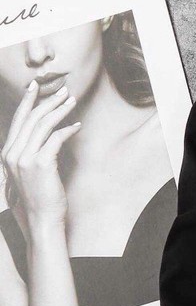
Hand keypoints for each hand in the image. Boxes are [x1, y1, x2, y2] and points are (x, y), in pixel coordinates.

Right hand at [1, 79, 80, 230]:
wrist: (40, 219)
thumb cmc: (37, 197)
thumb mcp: (26, 172)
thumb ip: (28, 154)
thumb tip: (45, 135)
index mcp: (7, 154)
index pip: (17, 121)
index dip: (27, 102)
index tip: (36, 86)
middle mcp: (11, 154)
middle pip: (30, 118)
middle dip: (47, 101)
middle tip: (63, 90)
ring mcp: (24, 159)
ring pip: (43, 125)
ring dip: (60, 110)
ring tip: (72, 102)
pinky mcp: (41, 164)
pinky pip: (55, 138)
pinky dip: (67, 129)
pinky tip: (77, 126)